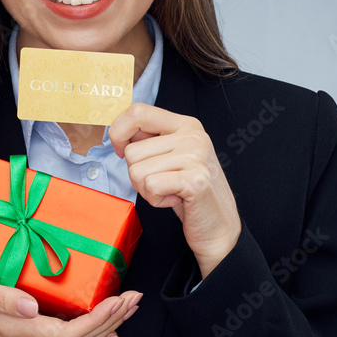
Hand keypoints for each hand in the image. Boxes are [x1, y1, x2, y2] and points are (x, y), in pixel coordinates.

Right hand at [0, 269, 141, 336]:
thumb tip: (32, 307)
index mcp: (18, 328)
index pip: (69, 333)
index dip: (98, 320)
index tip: (120, 301)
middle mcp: (26, 335)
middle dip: (111, 319)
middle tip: (134, 298)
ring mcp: (26, 333)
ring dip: (104, 322)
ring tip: (126, 306)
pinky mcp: (24, 326)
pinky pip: (64, 332)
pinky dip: (89, 325)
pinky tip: (102, 320)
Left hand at [110, 103, 241, 277]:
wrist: (219, 224)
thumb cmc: (189, 192)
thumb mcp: (170, 156)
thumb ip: (149, 139)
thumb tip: (117, 131)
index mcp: (185, 124)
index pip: (138, 112)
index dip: (118, 132)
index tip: (121, 150)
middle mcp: (193, 135)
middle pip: (132, 151)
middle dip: (137, 174)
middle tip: (162, 182)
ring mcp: (196, 157)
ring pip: (137, 171)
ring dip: (147, 190)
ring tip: (171, 190)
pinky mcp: (195, 180)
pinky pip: (150, 186)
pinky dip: (156, 200)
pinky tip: (176, 199)